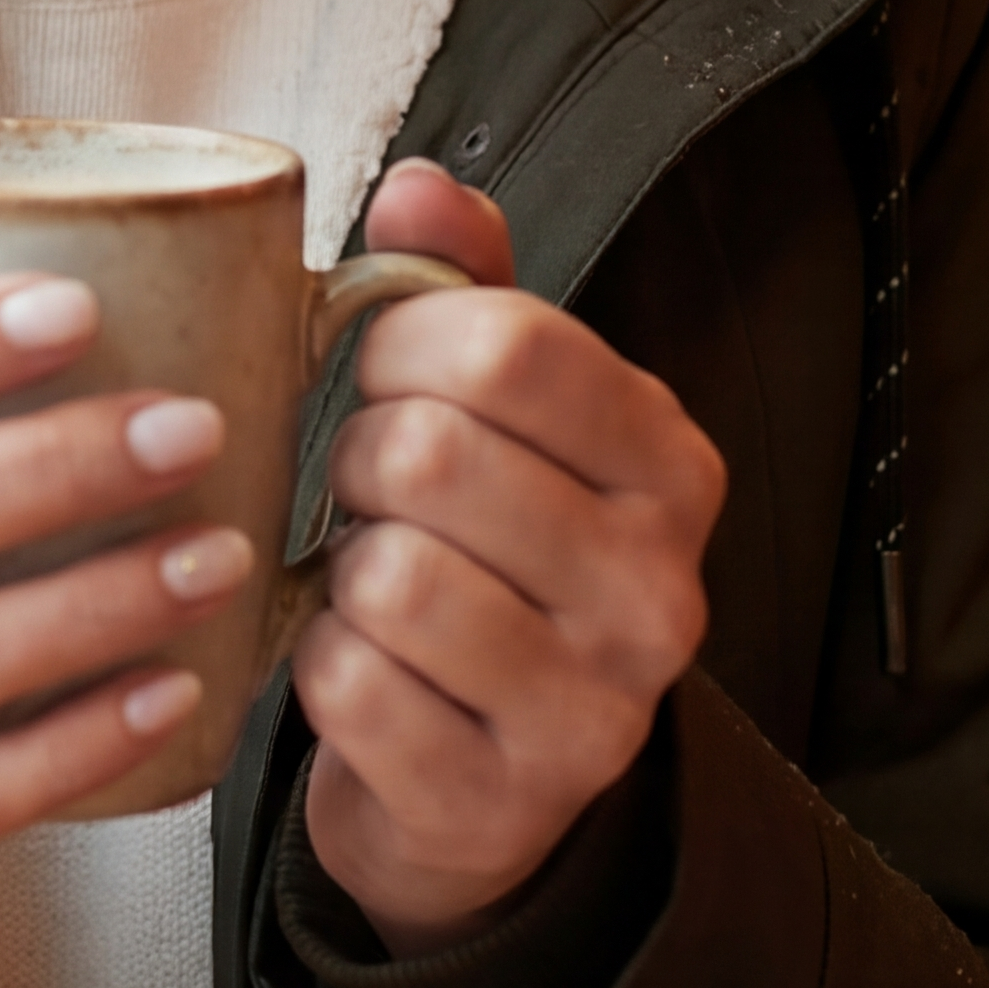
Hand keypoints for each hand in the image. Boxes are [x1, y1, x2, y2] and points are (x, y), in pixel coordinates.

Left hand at [292, 158, 724, 956]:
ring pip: (388, 575)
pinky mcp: (498, 803)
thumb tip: (417, 184)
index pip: (511, 343)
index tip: (376, 372)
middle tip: (364, 492)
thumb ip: (465, 285)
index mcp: (669, 465)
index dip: (396, 341)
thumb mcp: (501, 415)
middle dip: (354, 459)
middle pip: (431, 452)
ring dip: (339, 572)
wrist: (488, 790)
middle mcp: (659, 591)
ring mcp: (592, 710)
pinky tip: (358, 668)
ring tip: (367, 582)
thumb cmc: (484, 562)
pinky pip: (349, 686)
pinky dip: (320, 668)